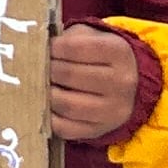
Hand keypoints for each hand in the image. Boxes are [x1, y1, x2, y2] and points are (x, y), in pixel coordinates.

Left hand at [45, 25, 144, 142]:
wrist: (129, 84)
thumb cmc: (100, 56)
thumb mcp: (91, 37)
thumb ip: (68, 39)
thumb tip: (38, 51)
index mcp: (118, 52)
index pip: (76, 48)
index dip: (54, 48)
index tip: (47, 49)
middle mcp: (121, 82)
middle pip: (70, 75)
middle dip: (48, 70)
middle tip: (39, 67)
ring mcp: (112, 110)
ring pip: (67, 105)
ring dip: (47, 94)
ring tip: (42, 86)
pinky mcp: (99, 130)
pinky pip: (66, 128)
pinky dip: (49, 117)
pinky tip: (47, 105)